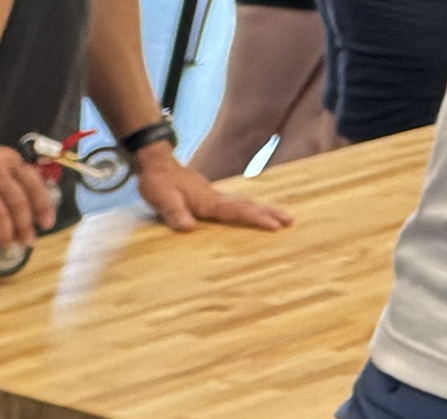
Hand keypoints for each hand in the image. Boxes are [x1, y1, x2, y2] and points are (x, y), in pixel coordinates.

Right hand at [0, 138, 56, 252]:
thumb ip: (7, 171)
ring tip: (6, 246)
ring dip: (6, 235)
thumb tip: (25, 195)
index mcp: (6, 159)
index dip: (43, 206)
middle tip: (27, 241)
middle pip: (18, 204)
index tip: (47, 222)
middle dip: (25, 226)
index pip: (33, 183)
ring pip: (0, 217)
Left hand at [132, 144, 288, 233]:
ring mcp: (214, 195)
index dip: (255, 218)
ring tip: (280, 216)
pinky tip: (252, 210)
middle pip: (247, 205)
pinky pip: (235, 202)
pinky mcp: (210, 195)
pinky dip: (248, 207)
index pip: (237, 211)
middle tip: (290, 220)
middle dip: (269, 212)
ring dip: (262, 209)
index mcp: (208, 201)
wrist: (156, 163)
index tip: (274, 226)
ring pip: (243, 202)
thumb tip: (188, 227)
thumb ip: (174, 213)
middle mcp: (216, 197)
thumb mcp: (162, 199)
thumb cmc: (158, 182)